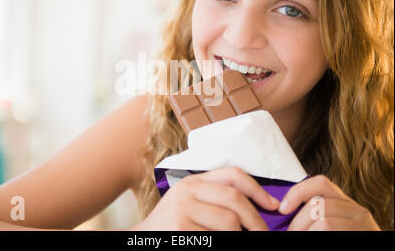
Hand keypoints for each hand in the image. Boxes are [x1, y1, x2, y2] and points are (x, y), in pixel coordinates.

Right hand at [132, 167, 279, 230]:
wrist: (144, 239)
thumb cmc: (173, 225)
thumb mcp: (191, 202)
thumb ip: (215, 198)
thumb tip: (258, 207)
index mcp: (193, 181)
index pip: (232, 175)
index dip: (257, 189)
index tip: (272, 205)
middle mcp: (187, 190)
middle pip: (235, 199)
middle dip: (256, 220)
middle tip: (263, 234)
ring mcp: (182, 209)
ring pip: (229, 222)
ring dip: (239, 236)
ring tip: (238, 240)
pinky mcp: (180, 229)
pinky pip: (215, 238)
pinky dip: (224, 242)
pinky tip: (219, 242)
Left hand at [279, 175, 380, 230]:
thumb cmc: (341, 234)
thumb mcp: (331, 221)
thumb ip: (312, 214)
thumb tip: (283, 211)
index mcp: (343, 202)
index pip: (320, 183)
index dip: (297, 192)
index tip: (282, 209)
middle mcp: (357, 210)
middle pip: (318, 205)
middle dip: (297, 222)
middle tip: (290, 232)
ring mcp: (362, 225)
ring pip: (324, 222)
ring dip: (306, 231)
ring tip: (300, 237)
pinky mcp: (366, 235)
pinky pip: (331, 232)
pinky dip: (316, 236)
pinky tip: (316, 242)